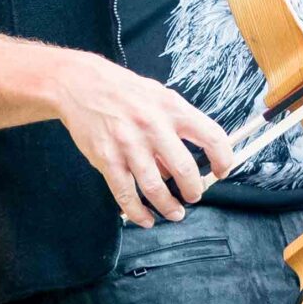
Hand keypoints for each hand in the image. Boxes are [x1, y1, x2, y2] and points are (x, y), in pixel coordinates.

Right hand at [48, 52, 235, 226]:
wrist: (79, 85)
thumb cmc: (123, 90)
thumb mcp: (157, 96)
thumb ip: (174, 126)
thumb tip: (180, 165)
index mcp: (172, 108)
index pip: (211, 136)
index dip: (223, 158)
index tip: (221, 171)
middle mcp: (153, 126)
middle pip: (184, 169)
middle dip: (193, 190)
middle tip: (194, 196)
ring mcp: (128, 144)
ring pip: (155, 187)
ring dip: (168, 206)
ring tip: (174, 213)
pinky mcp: (107, 158)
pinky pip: (126, 193)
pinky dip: (137, 212)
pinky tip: (145, 218)